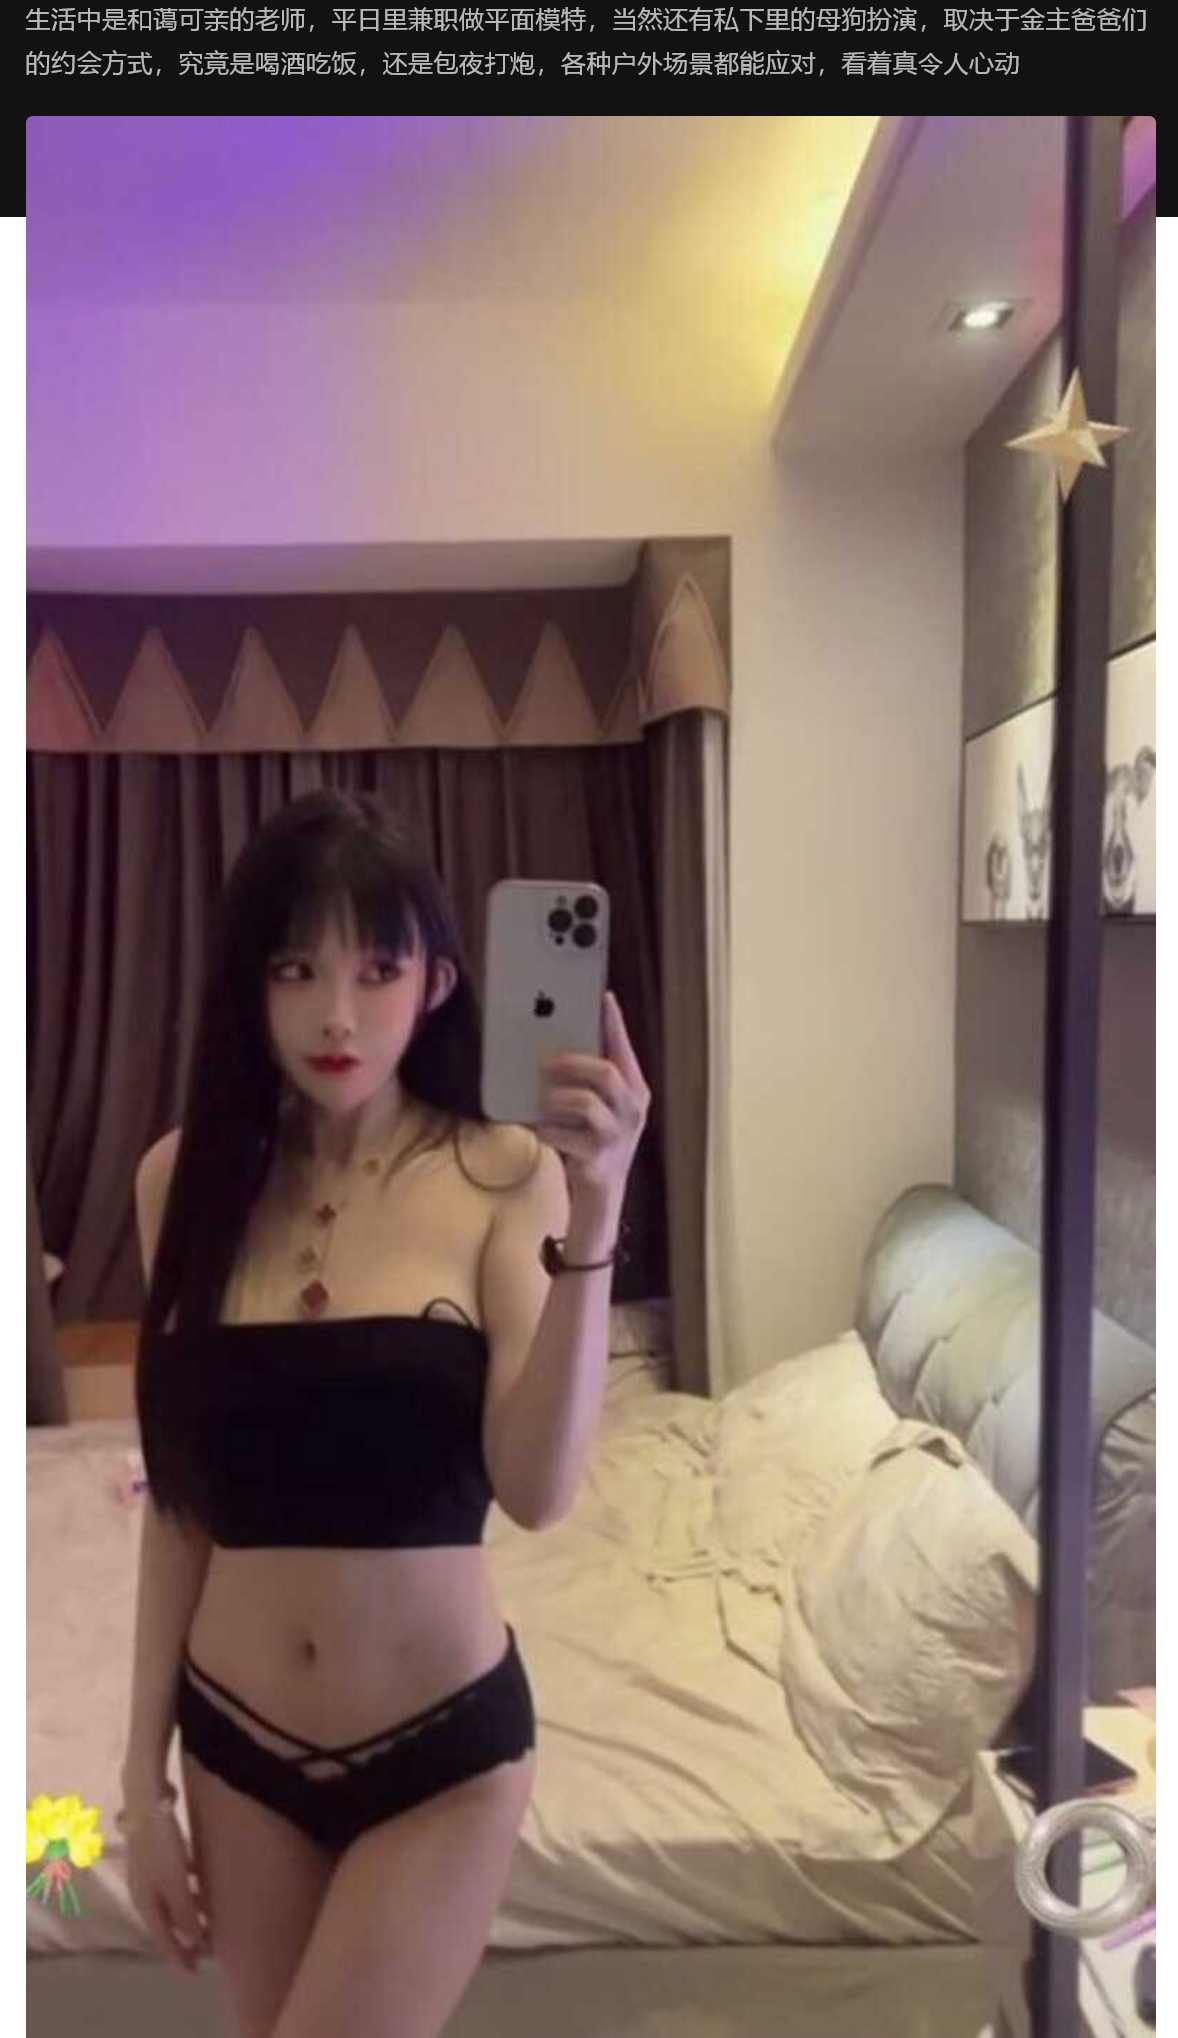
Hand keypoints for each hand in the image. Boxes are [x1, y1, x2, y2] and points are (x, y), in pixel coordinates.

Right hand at [123, 1806, 210, 1975]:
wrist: (146, 1802)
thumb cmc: (161, 1846)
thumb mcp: (176, 1884)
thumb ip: (185, 1914)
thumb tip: (195, 1943)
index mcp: (145, 1904)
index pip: (163, 1940)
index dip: (179, 1957)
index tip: (196, 1971)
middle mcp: (143, 1892)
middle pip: (167, 1922)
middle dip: (186, 1936)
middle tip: (207, 1947)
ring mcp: (148, 1873)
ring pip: (172, 1901)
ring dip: (189, 1912)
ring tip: (209, 1916)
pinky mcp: (156, 1854)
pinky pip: (175, 1881)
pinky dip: (188, 1888)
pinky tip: (202, 1881)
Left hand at [538, 991, 650, 1204]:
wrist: (601, 1198)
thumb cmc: (593, 1143)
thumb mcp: (601, 1110)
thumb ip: (589, 1082)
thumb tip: (555, 1047)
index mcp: (635, 1092)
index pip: (625, 1050)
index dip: (614, 1023)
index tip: (603, 997)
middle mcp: (633, 1112)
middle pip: (607, 1073)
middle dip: (572, 1062)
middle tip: (545, 1061)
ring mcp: (618, 1137)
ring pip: (585, 1103)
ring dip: (556, 1099)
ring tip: (542, 1100)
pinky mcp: (597, 1159)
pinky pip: (564, 1135)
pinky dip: (547, 1129)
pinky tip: (539, 1130)